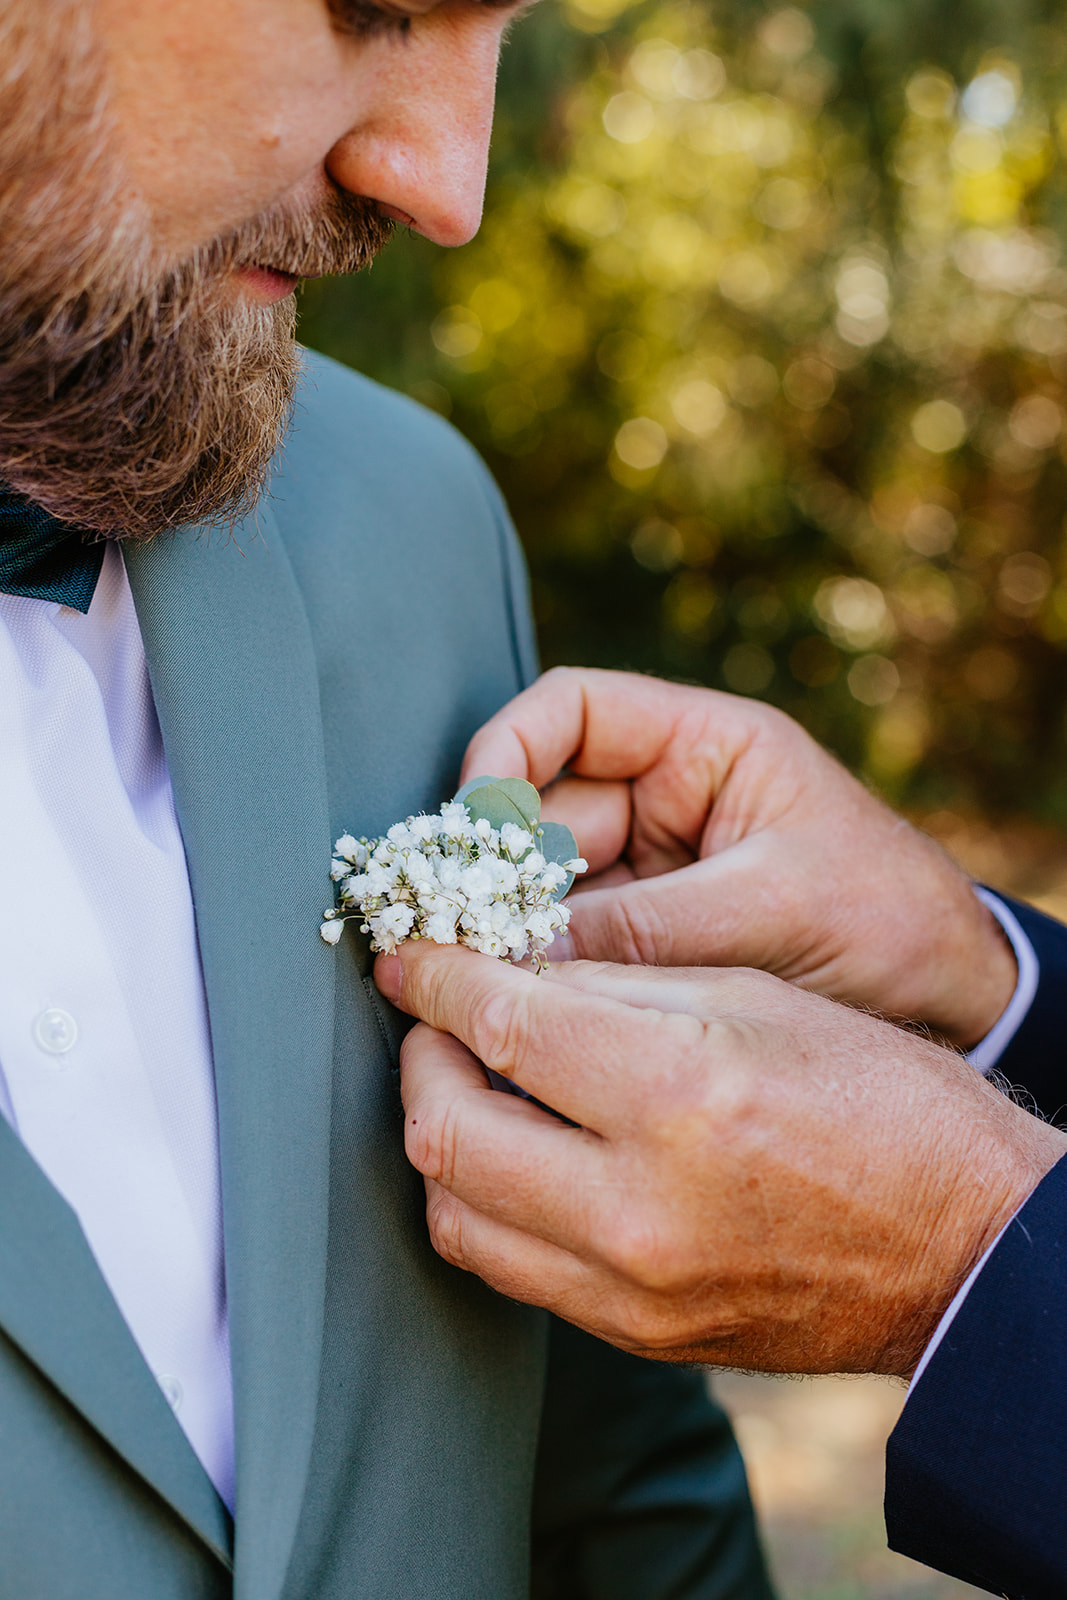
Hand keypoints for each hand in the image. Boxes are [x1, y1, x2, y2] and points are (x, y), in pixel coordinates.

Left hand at [376, 942, 1066, 1372]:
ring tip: (469, 1083)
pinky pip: (512, 1269)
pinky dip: (488, 1202)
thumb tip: (510, 971)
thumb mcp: (757, 999)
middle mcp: (639, 1206)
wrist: (963, 1250)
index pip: (502, 1025)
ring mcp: (632, 1289)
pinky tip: (516, 1152)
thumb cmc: (881, 1102)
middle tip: (435, 1016)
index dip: (435, 979)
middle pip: (445, 1131)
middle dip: (418, 1057)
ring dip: (439, 1136)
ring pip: (456, 1216)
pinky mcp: (637, 1337)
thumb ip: (617, 986)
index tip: (408, 954)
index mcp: (680, 1094)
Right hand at [463, 667, 1016, 1048]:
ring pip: (545, 880)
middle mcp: (664, 799)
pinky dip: (543, 967)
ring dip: (512, 923)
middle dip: (497, 862)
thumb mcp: (775, 911)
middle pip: (542, 806)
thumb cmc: (888, 921)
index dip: (505, 751)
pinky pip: (572, 938)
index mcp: (705, 747)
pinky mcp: (647, 935)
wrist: (953, 997)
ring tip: (481, 971)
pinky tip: (518, 999)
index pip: (572, 712)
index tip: (470, 821)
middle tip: (458, 924)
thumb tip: (520, 957)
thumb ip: (650, 929)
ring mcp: (651, 869)